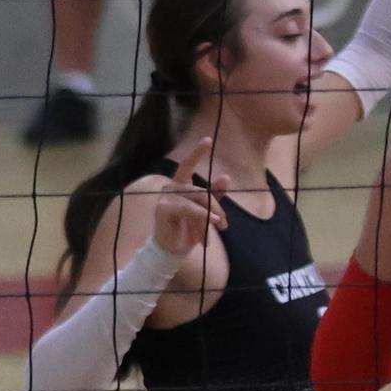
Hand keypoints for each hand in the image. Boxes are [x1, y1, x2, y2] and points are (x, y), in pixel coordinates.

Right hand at [152, 139, 227, 267]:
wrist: (173, 251)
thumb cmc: (188, 231)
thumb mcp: (206, 213)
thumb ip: (215, 196)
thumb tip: (226, 177)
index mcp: (180, 186)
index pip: (187, 165)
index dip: (197, 152)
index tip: (208, 139)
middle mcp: (170, 188)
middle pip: (200, 191)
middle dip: (216, 207)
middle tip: (224, 225)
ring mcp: (165, 198)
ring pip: (196, 200)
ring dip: (210, 215)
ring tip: (219, 228)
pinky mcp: (163, 209)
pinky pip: (187, 208)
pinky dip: (201, 215)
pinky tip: (212, 221)